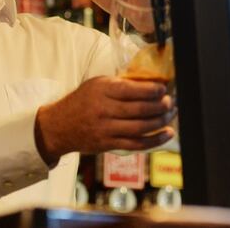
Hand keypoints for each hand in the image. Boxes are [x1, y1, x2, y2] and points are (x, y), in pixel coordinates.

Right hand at [34, 76, 175, 163]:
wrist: (58, 127)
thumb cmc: (81, 101)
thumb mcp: (96, 85)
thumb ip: (119, 84)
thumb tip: (150, 84)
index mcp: (102, 90)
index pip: (131, 90)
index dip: (151, 90)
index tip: (164, 88)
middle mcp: (104, 109)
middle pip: (139, 109)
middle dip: (160, 106)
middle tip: (171, 103)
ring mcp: (106, 129)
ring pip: (140, 127)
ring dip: (160, 122)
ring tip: (171, 116)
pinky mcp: (107, 144)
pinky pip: (136, 144)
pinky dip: (154, 140)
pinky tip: (167, 134)